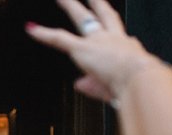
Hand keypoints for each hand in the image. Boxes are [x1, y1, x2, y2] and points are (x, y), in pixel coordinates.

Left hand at [26, 0, 162, 104]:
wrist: (140, 81)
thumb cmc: (137, 88)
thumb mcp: (120, 87)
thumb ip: (96, 86)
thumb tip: (79, 84)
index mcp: (129, 50)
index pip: (119, 37)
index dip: (114, 33)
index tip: (112, 32)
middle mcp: (114, 40)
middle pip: (104, 15)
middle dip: (96, 3)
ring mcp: (98, 41)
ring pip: (81, 18)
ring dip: (69, 5)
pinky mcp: (82, 49)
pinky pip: (58, 39)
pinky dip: (43, 34)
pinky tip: (31, 28)